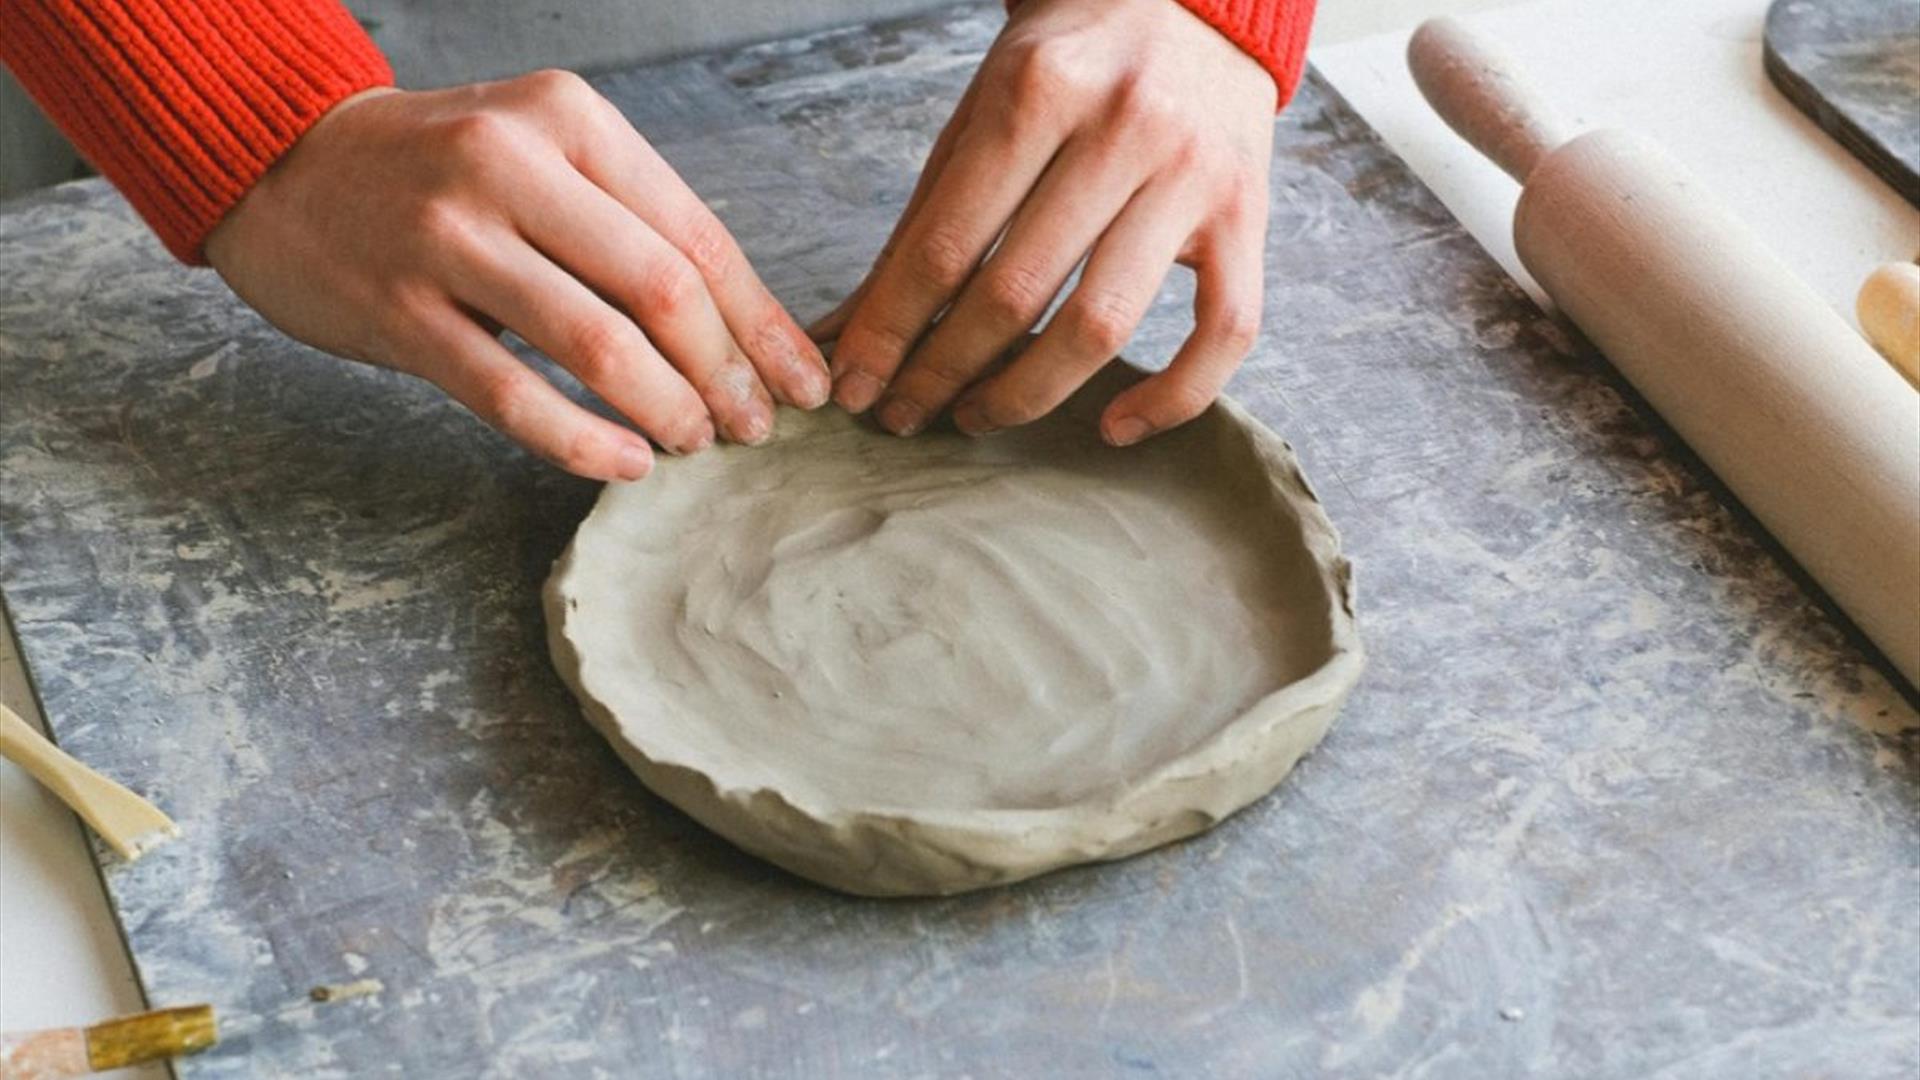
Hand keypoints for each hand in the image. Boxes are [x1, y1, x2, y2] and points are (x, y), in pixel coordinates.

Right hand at [206, 72, 828, 481]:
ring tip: (694, 444)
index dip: (760, 323)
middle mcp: (509, 164)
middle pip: (661, 289)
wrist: (282, 163)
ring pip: (595, 344)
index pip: (696, 234)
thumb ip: (629, 218)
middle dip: (725, 374)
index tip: (803, 382)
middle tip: (754, 427)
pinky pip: (512, 396)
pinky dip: (582, 441)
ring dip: (664, 409)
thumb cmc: (438, 171)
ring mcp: (447, 238)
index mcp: (567, 119)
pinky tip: (623, 463)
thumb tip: (743, 326)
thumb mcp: (542, 152)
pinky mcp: (398, 310)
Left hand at [815, 0, 1274, 445]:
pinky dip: (1170, 397)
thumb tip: (843, 335)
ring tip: (980, 416)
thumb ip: (920, 227)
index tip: (856, 387)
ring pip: (1105, 325)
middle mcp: (1125, 128)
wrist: (1190, 4)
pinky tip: (1114, 428)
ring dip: (1029, 393)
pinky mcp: (1247, 217)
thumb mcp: (979, 117)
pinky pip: (1225, 332)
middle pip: (1016, 292)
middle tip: (906, 412)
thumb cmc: (1069, 66)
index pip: (946, 244)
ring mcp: (1194, 176)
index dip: (891, 330)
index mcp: (1041, 89)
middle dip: (944, 371)